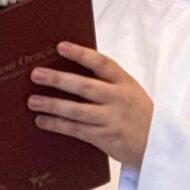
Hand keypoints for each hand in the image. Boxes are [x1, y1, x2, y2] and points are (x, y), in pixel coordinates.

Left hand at [29, 44, 154, 168]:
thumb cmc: (137, 112)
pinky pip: (76, 129)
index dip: (81, 54)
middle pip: (84, 86)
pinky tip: (42, 120)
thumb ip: (105, 81)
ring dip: (52, 105)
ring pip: (77, 110)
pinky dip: (57, 125)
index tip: (60, 46)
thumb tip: (68, 70)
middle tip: (36, 74)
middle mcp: (118, 99)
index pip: (102, 63)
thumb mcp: (129, 90)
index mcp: (124, 82)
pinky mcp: (104, 137)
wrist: (157, 143)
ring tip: (33, 101)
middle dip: (58, 79)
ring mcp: (111, 119)